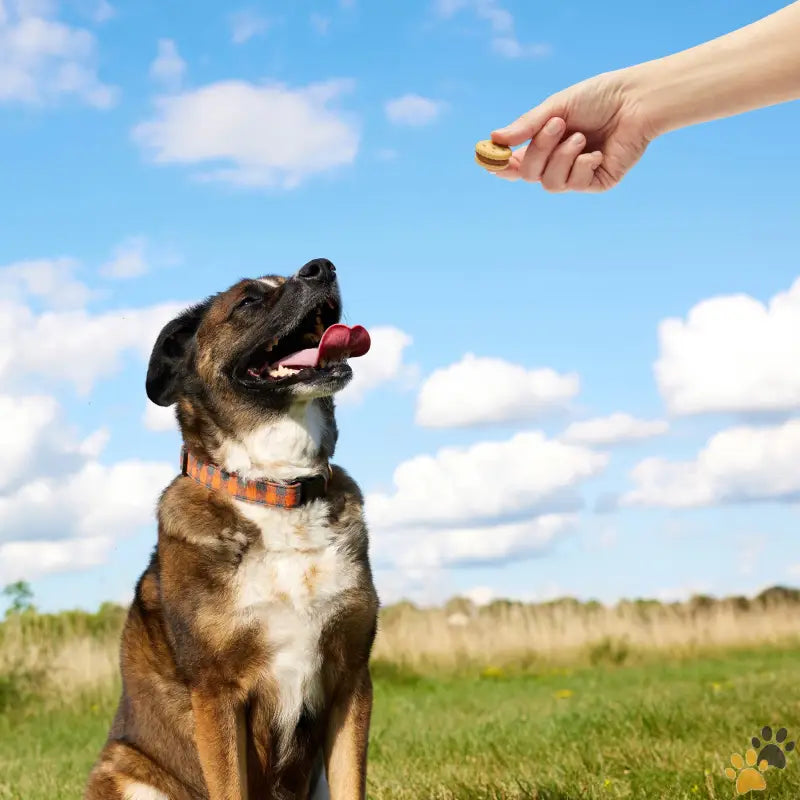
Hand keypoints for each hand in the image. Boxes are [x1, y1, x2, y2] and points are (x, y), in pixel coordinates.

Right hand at [491, 70, 655, 192]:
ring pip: (549, 183)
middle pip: (528, 174)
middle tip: (557, 125)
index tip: (488, 159)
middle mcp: (558, 163)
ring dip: (562, 156)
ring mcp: (577, 176)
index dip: (501, 166)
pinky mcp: (596, 183)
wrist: (637, 101)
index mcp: (546, 145)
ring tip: (581, 137)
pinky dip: (582, 165)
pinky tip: (598, 152)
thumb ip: (527, 126)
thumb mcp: (556, 107)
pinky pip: (575, 184)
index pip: (516, 164)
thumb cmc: (598, 98)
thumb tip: (494, 138)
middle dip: (539, 150)